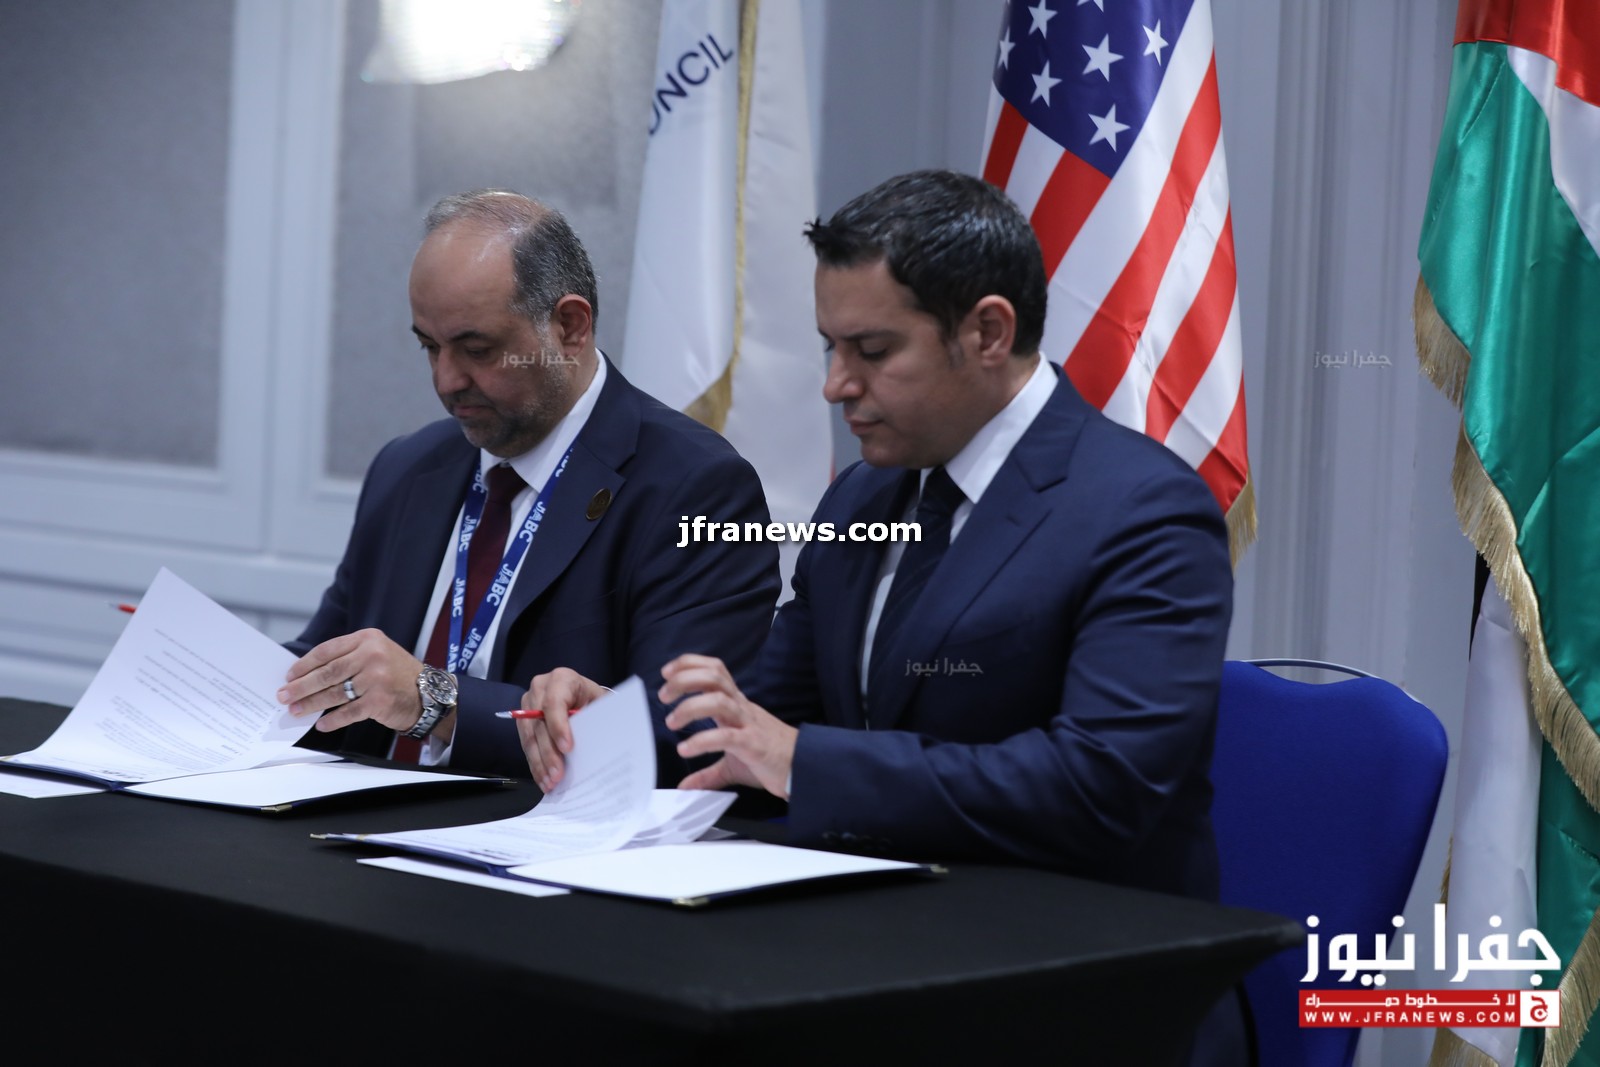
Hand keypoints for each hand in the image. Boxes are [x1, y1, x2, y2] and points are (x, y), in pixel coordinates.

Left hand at [279, 629, 432, 735]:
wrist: (428, 693)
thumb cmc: (397, 674)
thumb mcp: (376, 653)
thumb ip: (348, 658)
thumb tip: (308, 675)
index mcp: (367, 639)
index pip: (327, 651)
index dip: (305, 665)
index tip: (289, 675)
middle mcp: (372, 655)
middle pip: (327, 672)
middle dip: (301, 686)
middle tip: (284, 695)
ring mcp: (377, 678)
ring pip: (334, 693)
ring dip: (311, 704)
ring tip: (296, 710)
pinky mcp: (380, 701)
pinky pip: (348, 712)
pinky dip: (332, 719)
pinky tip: (321, 723)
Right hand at [518, 668, 607, 790]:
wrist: (582, 696)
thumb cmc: (594, 700)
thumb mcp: (600, 703)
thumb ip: (596, 718)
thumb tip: (596, 745)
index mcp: (562, 679)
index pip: (554, 703)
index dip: (558, 727)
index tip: (567, 748)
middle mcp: (540, 688)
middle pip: (539, 724)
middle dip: (548, 754)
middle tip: (557, 776)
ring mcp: (528, 704)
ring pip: (529, 737)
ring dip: (539, 763)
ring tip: (550, 783)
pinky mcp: (523, 720)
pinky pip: (526, 744)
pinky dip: (535, 764)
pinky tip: (543, 779)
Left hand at [660, 654, 794, 798]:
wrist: (803, 768)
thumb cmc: (770, 760)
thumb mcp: (732, 765)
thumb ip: (707, 774)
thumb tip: (685, 786)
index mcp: (736, 706)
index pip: (714, 671)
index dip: (690, 665)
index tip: (667, 672)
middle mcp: (741, 708)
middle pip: (713, 677)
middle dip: (684, 680)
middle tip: (664, 695)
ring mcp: (748, 724)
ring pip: (718, 700)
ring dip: (690, 707)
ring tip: (672, 722)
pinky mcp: (753, 744)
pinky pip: (725, 736)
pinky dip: (702, 740)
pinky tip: (686, 749)